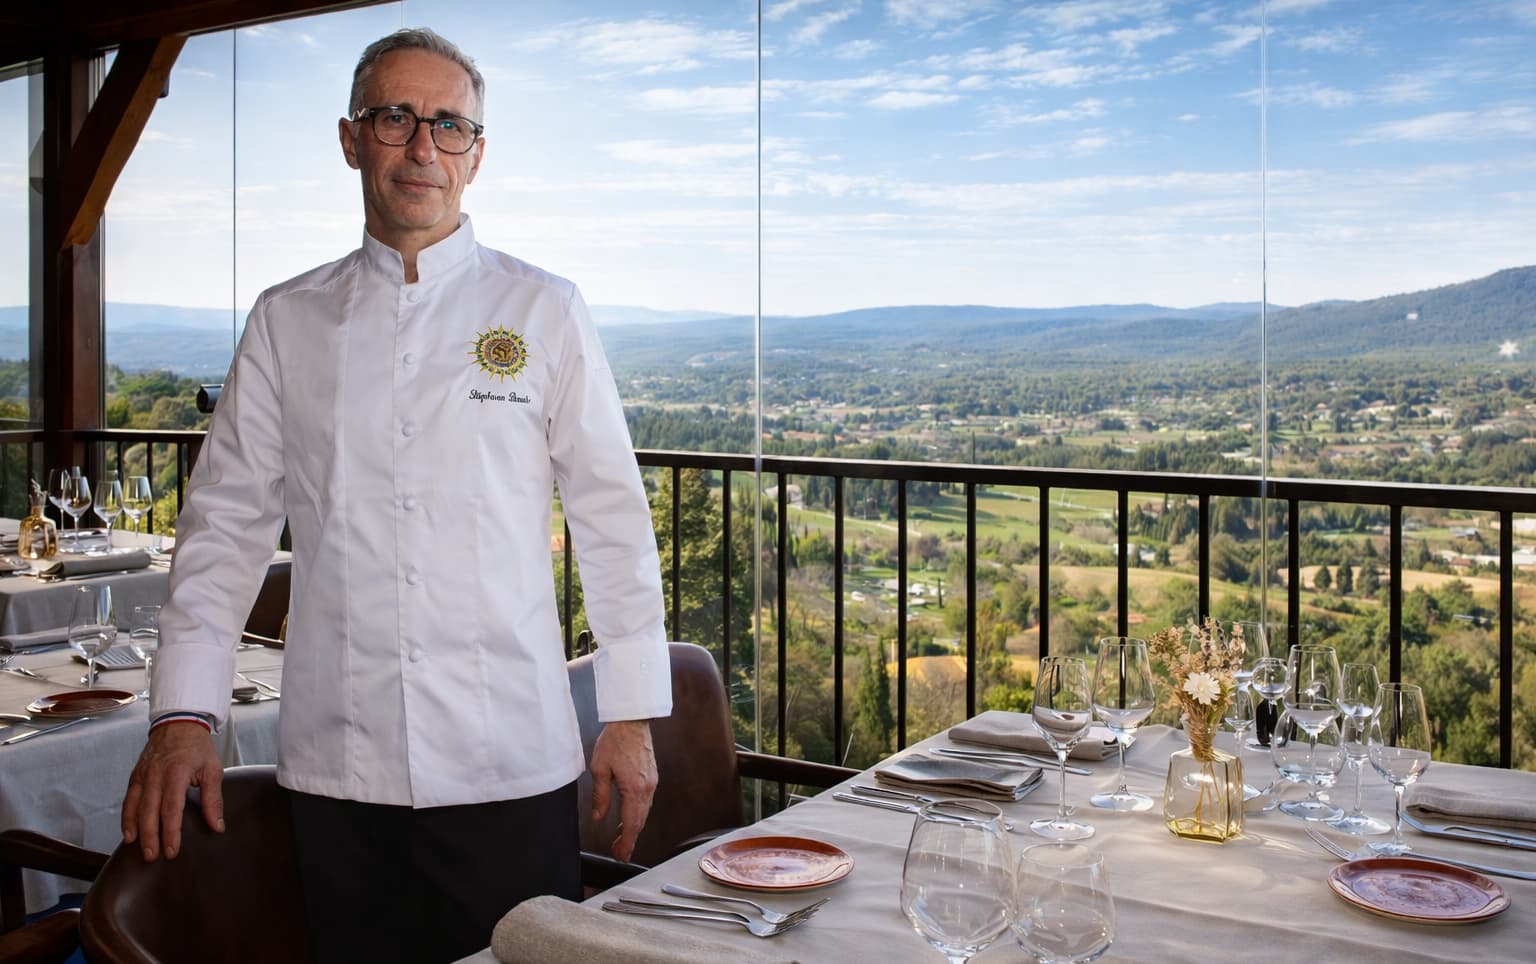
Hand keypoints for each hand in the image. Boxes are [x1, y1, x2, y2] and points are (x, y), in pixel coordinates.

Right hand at [121, 722, 224, 860]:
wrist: (178, 723)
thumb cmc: (197, 747)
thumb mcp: (212, 769)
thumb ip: (213, 799)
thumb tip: (217, 826)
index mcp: (176, 773)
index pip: (172, 808)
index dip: (171, 832)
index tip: (173, 850)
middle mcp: (155, 775)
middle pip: (149, 811)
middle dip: (151, 836)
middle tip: (153, 856)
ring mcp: (142, 775)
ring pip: (135, 807)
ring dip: (136, 829)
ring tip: (139, 848)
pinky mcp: (135, 775)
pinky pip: (128, 799)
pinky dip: (126, 817)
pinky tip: (129, 832)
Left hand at [589, 719, 657, 862]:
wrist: (632, 722)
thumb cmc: (615, 741)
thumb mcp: (599, 769)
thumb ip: (599, 796)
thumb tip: (598, 816)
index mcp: (634, 789)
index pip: (631, 824)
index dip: (626, 843)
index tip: (621, 855)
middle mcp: (647, 788)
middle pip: (640, 822)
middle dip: (629, 839)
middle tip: (618, 852)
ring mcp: (652, 782)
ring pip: (644, 812)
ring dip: (633, 827)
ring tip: (620, 838)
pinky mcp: (652, 777)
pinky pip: (646, 802)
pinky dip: (638, 814)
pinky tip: (628, 817)